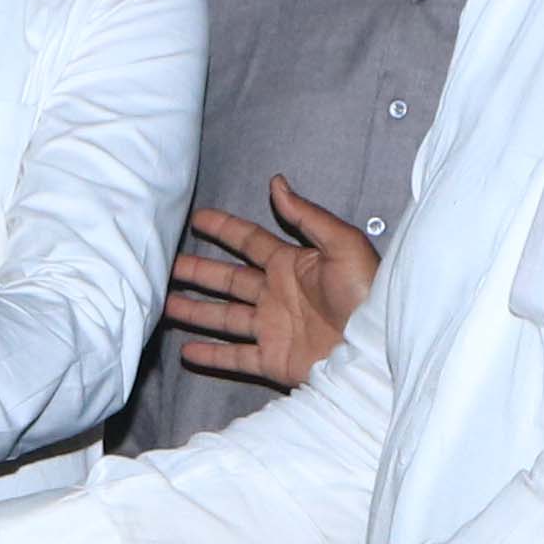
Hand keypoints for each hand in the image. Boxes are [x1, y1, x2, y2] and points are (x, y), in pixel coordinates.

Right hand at [167, 179, 382, 392]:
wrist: (377, 348)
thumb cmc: (368, 293)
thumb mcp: (343, 244)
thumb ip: (307, 216)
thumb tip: (277, 182)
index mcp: (292, 265)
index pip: (249, 242)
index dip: (223, 228)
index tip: (197, 217)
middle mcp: (278, 295)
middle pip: (229, 279)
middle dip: (199, 271)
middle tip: (168, 265)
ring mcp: (274, 329)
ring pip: (225, 317)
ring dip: (196, 311)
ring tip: (166, 305)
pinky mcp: (275, 361)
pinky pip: (236, 357)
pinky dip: (211, 355)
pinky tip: (187, 351)